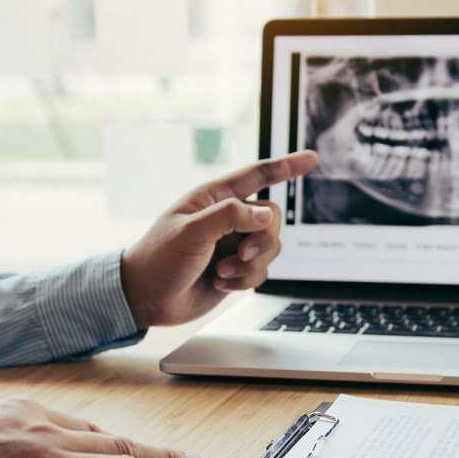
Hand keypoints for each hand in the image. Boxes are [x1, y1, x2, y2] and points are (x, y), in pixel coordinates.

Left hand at [121, 151, 318, 329]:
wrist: (146, 298)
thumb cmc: (158, 258)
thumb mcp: (191, 231)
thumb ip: (230, 217)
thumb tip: (266, 214)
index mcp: (214, 198)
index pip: (257, 175)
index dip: (286, 166)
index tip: (312, 159)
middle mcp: (228, 218)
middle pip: (272, 218)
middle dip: (261, 239)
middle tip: (240, 253)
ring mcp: (233, 244)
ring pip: (270, 247)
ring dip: (250, 264)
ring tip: (221, 272)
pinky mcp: (236, 269)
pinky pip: (261, 271)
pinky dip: (243, 280)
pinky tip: (220, 282)